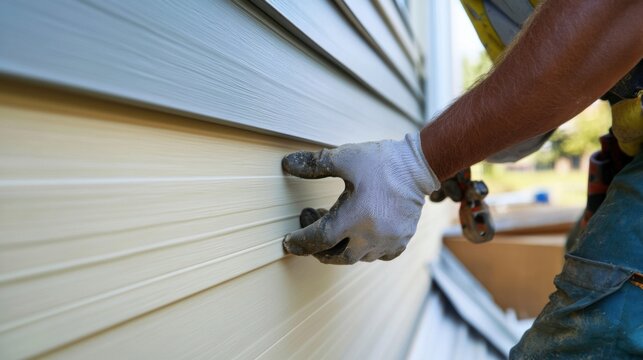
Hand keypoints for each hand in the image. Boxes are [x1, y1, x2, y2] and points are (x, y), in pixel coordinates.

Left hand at [281, 132, 438, 263]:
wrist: (419, 165)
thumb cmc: (382, 162)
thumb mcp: (345, 158)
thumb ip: (314, 165)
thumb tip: (287, 164)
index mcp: (354, 218)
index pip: (319, 240)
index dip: (300, 242)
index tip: (288, 242)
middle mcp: (371, 237)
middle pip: (336, 256)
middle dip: (318, 248)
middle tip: (311, 226)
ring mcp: (388, 242)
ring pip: (357, 257)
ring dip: (340, 247)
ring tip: (335, 223)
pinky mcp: (401, 241)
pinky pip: (378, 256)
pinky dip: (364, 250)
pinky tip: (359, 234)